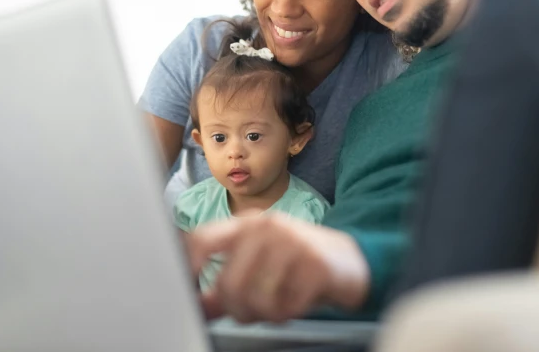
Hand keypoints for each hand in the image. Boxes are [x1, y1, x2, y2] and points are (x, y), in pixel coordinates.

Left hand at [185, 213, 369, 322]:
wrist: (351, 259)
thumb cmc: (299, 261)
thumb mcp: (260, 264)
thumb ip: (226, 283)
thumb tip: (197, 305)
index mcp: (247, 225)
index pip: (202, 240)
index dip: (187, 268)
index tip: (187, 292)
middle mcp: (267, 229)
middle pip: (228, 283)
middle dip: (237, 309)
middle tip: (251, 312)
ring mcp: (292, 244)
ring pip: (256, 299)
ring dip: (265, 313)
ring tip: (277, 305)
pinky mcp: (315, 266)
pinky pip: (286, 307)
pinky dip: (288, 314)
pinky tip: (297, 302)